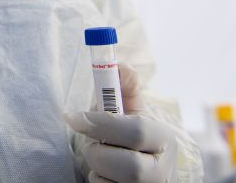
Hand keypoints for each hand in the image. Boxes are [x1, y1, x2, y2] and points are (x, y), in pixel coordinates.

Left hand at [65, 63, 177, 182]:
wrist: (144, 172)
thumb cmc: (131, 137)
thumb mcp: (132, 112)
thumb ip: (124, 87)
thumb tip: (118, 64)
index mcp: (163, 139)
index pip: (136, 131)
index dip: (100, 123)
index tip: (72, 117)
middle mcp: (162, 170)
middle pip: (128, 166)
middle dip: (98, 152)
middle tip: (91, 144)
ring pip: (108, 181)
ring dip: (96, 167)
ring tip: (102, 158)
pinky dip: (97, 181)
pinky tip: (105, 175)